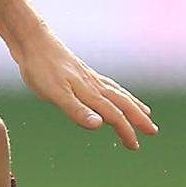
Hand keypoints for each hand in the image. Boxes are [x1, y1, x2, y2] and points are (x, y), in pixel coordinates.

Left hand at [13, 29, 159, 149]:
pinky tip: (115, 94)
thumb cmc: (41, 69)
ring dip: (132, 105)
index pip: (114, 115)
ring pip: (117, 93)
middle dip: (138, 118)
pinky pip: (108, 85)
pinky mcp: (82, 73)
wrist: (32, 41)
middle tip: (152, 131)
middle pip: (122, 103)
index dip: (125, 130)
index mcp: (90, 93)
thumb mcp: (55, 94)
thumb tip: (100, 125)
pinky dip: (118, 93)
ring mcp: (89, 77)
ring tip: (145, 112)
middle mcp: (94, 84)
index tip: (135, 145)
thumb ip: (77, 111)